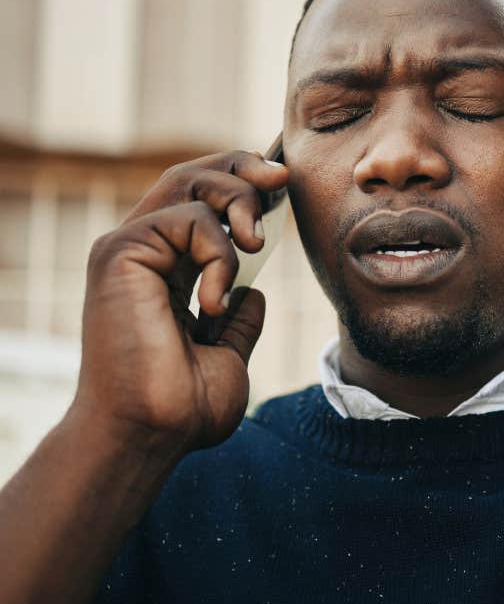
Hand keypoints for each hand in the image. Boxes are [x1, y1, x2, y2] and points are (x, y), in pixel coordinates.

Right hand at [72, 151, 288, 455]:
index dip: (241, 182)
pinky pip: (187, 219)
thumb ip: (239, 321)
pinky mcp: (120, 253)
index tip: (283, 184)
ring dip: (239, 201)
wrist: (151, 436)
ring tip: (256, 244)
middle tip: (282, 177)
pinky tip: (214, 301)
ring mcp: (128, 249)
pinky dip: (218, 253)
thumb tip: (254, 293)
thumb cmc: (183, 407)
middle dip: (242, 167)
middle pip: (191, 176)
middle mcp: (143, 252)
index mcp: (165, 271)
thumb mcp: (227, 356)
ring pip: (188, 183)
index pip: (200, 203)